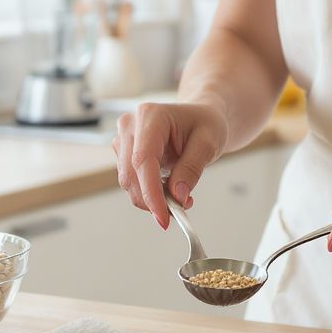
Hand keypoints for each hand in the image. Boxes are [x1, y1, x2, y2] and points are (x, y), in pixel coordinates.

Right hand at [112, 102, 228, 228]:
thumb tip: (177, 195)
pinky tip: (168, 187)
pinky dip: (149, 192)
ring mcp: (123, 138)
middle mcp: (130, 125)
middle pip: (131, 174)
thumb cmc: (205, 123)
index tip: (163, 217)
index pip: (143, 160)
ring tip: (180, 195)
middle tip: (179, 210)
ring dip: (151, 197)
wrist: (200, 117)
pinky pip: (131, 181)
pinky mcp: (123, 152)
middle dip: (152, 200)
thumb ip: (192, 169)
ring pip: (128, 181)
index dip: (150, 192)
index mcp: (151, 115)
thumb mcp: (209, 143)